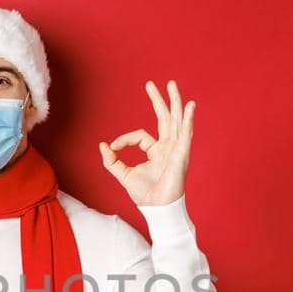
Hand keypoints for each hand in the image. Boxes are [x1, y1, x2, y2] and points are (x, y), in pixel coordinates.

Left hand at [98, 79, 195, 206]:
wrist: (157, 208)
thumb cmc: (144, 195)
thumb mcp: (123, 174)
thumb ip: (112, 161)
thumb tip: (103, 145)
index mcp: (155, 151)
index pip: (140, 136)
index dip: (124, 139)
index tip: (113, 148)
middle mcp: (168, 147)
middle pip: (164, 118)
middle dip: (158, 100)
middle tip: (151, 83)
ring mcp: (176, 149)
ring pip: (176, 120)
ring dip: (174, 102)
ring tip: (172, 84)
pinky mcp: (182, 154)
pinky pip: (185, 133)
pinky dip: (187, 119)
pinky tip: (189, 106)